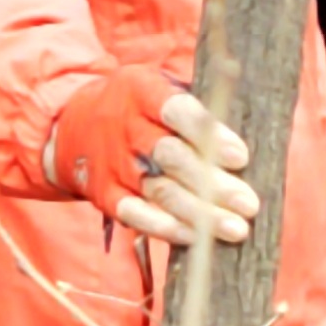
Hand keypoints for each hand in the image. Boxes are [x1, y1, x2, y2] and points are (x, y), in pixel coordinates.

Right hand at [45, 72, 257, 249]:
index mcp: (142, 91)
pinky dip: (166, 228)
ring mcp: (113, 164)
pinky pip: (135, 215)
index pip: (178, 111)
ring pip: (158, 191)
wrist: (73, 125)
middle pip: (171, 157)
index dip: (210, 136)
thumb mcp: (159, 87)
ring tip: (235, 229)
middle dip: (213, 184)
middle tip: (249, 205)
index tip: (241, 158)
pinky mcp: (104, 194)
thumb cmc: (139, 106)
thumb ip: (197, 108)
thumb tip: (252, 137)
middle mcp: (125, 128)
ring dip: (199, 214)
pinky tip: (197, 238)